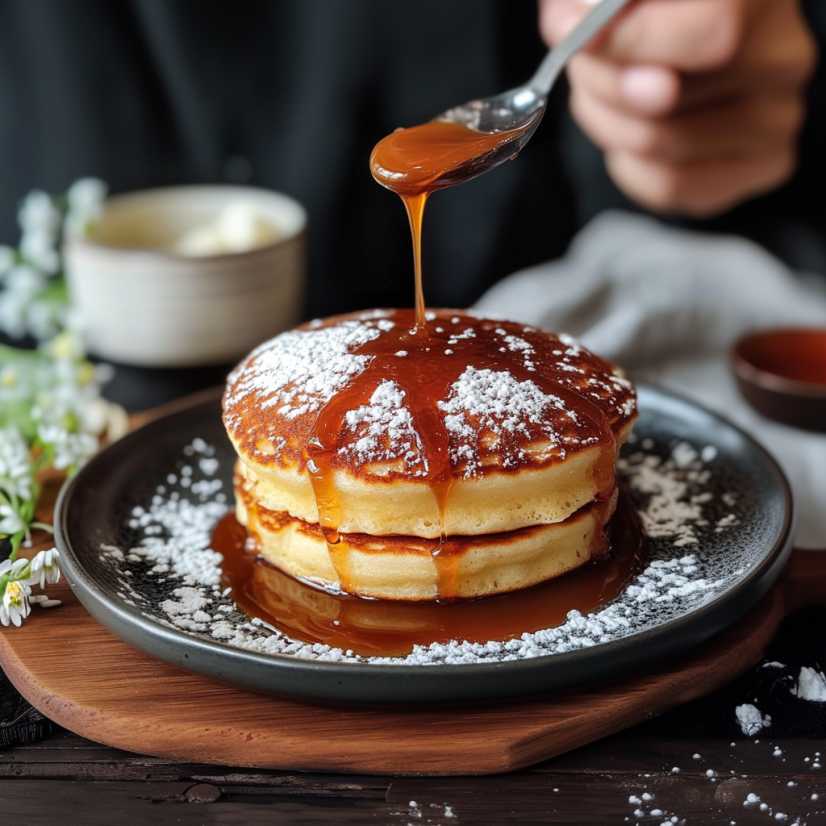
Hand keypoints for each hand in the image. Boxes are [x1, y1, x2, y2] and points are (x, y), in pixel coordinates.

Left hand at [540, 0, 816, 216]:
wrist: (695, 55)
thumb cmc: (657, 13)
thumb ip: (593, 0)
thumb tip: (565, 26)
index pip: (710, 33)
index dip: (626, 42)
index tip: (573, 37)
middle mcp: (783, 58)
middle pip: (670, 97)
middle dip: (601, 85)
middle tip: (582, 68)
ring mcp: (776, 120)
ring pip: (660, 146)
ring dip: (606, 125)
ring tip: (603, 99)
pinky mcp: (759, 168)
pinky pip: (669, 186)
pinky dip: (628, 165)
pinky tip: (629, 136)